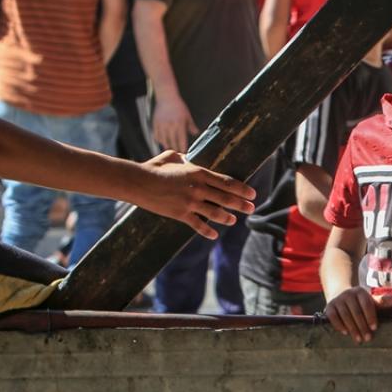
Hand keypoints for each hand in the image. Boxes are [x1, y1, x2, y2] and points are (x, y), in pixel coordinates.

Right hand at [136, 150, 255, 238]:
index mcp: (199, 173)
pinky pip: (198, 225)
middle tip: (251, 209)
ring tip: (234, 221)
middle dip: (241, 205)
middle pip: (226, 198)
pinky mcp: (180, 214)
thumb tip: (186, 158)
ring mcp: (190, 202)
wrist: (138, 182)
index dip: (242, 189)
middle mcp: (198, 188)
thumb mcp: (171, 157)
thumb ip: (183, 157)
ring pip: (215, 213)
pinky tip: (214, 235)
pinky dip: (207, 231)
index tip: (252, 194)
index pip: (227, 182)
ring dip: (227, 218)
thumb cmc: (154, 168)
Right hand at [152, 94, 199, 153]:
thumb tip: (196, 133)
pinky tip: (163, 142)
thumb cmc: (179, 106)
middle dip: (176, 149)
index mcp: (179, 124)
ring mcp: (162, 125)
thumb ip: (191, 126)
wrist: (166, 97)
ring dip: (167, 146)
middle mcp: (170, 126)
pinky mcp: (155, 124)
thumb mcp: (187, 116)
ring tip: (170, 150)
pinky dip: (160, 140)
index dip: (183, 148)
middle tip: (178, 154)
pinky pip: (157, 136)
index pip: (181, 141)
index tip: (185, 154)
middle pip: (172, 143)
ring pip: (164, 141)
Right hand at [324, 287, 391, 343]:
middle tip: (367, 338)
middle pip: (356, 311)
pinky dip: (339, 325)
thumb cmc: (360, 302)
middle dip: (362, 326)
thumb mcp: (371, 301)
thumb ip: (382, 302)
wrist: (340, 295)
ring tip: (358, 339)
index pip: (366, 304)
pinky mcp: (329, 306)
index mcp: (360, 292)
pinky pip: (333, 316)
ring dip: (352, 328)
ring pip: (345, 315)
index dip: (370, 316)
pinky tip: (345, 333)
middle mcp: (348, 294)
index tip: (374, 328)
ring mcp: (338, 300)